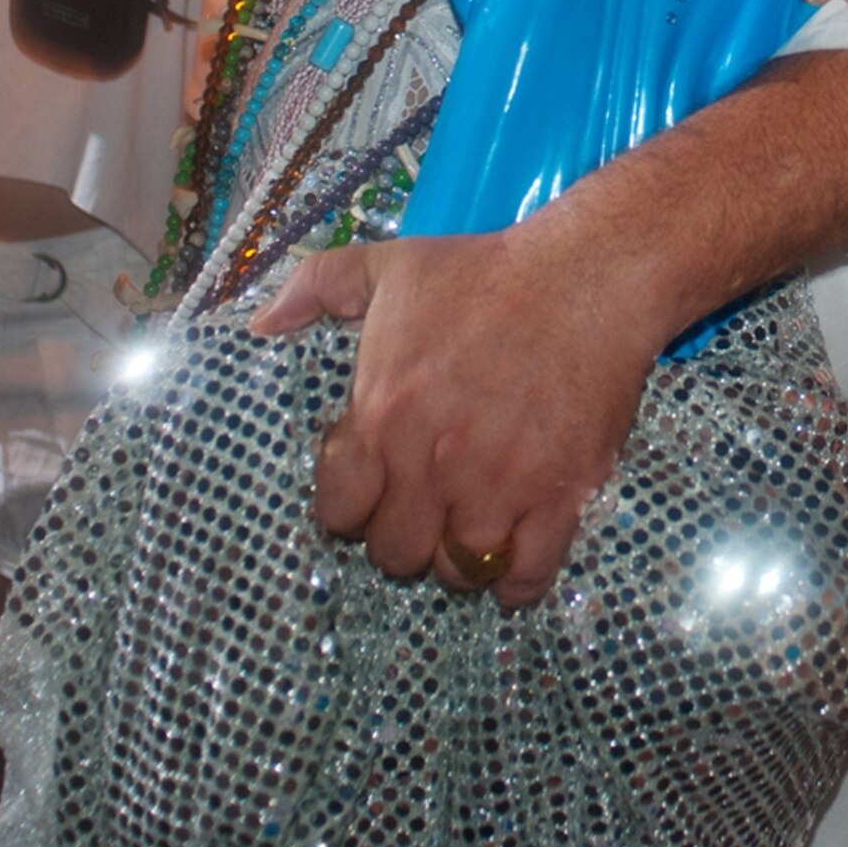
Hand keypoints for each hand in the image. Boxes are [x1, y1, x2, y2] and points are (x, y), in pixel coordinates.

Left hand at [246, 219, 669, 605]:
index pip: (340, 513)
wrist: (588, 278)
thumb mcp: (391, 266)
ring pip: (454, 571)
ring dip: (457, 555)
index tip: (377, 485)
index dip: (355, 504)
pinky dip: (515, 580)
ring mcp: (498, 485)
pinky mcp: (559, 496)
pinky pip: (525, 577)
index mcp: (383, 415)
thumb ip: (316, 289)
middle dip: (405, 533)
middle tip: (428, 503)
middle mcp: (433, 463)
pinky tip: (514, 553)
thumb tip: (259, 323)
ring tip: (470, 522)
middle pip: (394, 552)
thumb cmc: (486, 272)